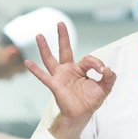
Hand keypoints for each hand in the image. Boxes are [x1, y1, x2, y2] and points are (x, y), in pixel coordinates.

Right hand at [25, 22, 116, 138]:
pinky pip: (43, 76)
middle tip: (60, 23)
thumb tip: (109, 69)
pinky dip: (35, 70)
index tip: (103, 71)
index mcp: (80, 69)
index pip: (88, 59)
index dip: (97, 63)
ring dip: (45, 48)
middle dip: (63, 37)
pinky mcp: (55, 85)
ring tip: (39, 35)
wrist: (81, 115)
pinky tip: (27, 62)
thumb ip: (110, 78)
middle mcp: (68, 70)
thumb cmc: (91, 100)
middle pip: (65, 50)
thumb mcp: (105, 88)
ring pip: (50, 59)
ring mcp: (60, 76)